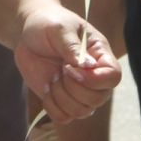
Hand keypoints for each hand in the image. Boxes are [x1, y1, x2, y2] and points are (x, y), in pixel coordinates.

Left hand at [12, 7, 120, 122]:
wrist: (27, 33)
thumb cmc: (48, 23)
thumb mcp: (59, 29)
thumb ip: (72, 47)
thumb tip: (88, 66)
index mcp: (100, 55)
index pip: (113, 77)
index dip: (94, 79)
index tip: (70, 67)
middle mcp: (94, 77)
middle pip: (98, 99)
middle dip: (73, 88)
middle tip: (60, 69)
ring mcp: (79, 91)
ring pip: (82, 112)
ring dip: (61, 96)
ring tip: (52, 77)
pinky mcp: (62, 100)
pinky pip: (63, 117)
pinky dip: (51, 106)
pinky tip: (46, 88)